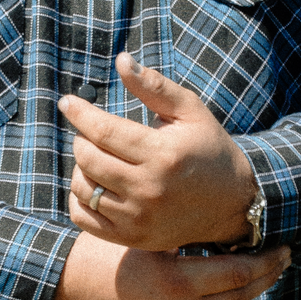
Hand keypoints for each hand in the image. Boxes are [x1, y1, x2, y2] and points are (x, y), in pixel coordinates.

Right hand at [48, 232, 290, 299]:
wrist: (64, 289)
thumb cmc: (101, 251)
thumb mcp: (147, 235)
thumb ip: (186, 236)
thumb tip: (231, 223)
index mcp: (177, 285)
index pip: (239, 274)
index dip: (266, 261)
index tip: (283, 247)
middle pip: (239, 297)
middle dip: (264, 277)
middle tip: (283, 258)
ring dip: (243, 291)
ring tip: (261, 270)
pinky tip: (225, 285)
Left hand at [60, 53, 255, 251]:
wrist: (232, 204)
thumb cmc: (209, 150)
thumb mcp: (190, 112)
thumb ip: (155, 86)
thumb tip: (121, 60)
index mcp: (162, 154)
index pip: (103, 131)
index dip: (79, 113)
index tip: (68, 103)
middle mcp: (149, 189)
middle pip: (88, 158)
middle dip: (82, 139)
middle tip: (93, 133)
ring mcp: (139, 218)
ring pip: (83, 187)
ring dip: (82, 168)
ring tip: (98, 158)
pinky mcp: (133, 238)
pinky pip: (84, 218)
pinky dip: (80, 199)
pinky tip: (95, 185)